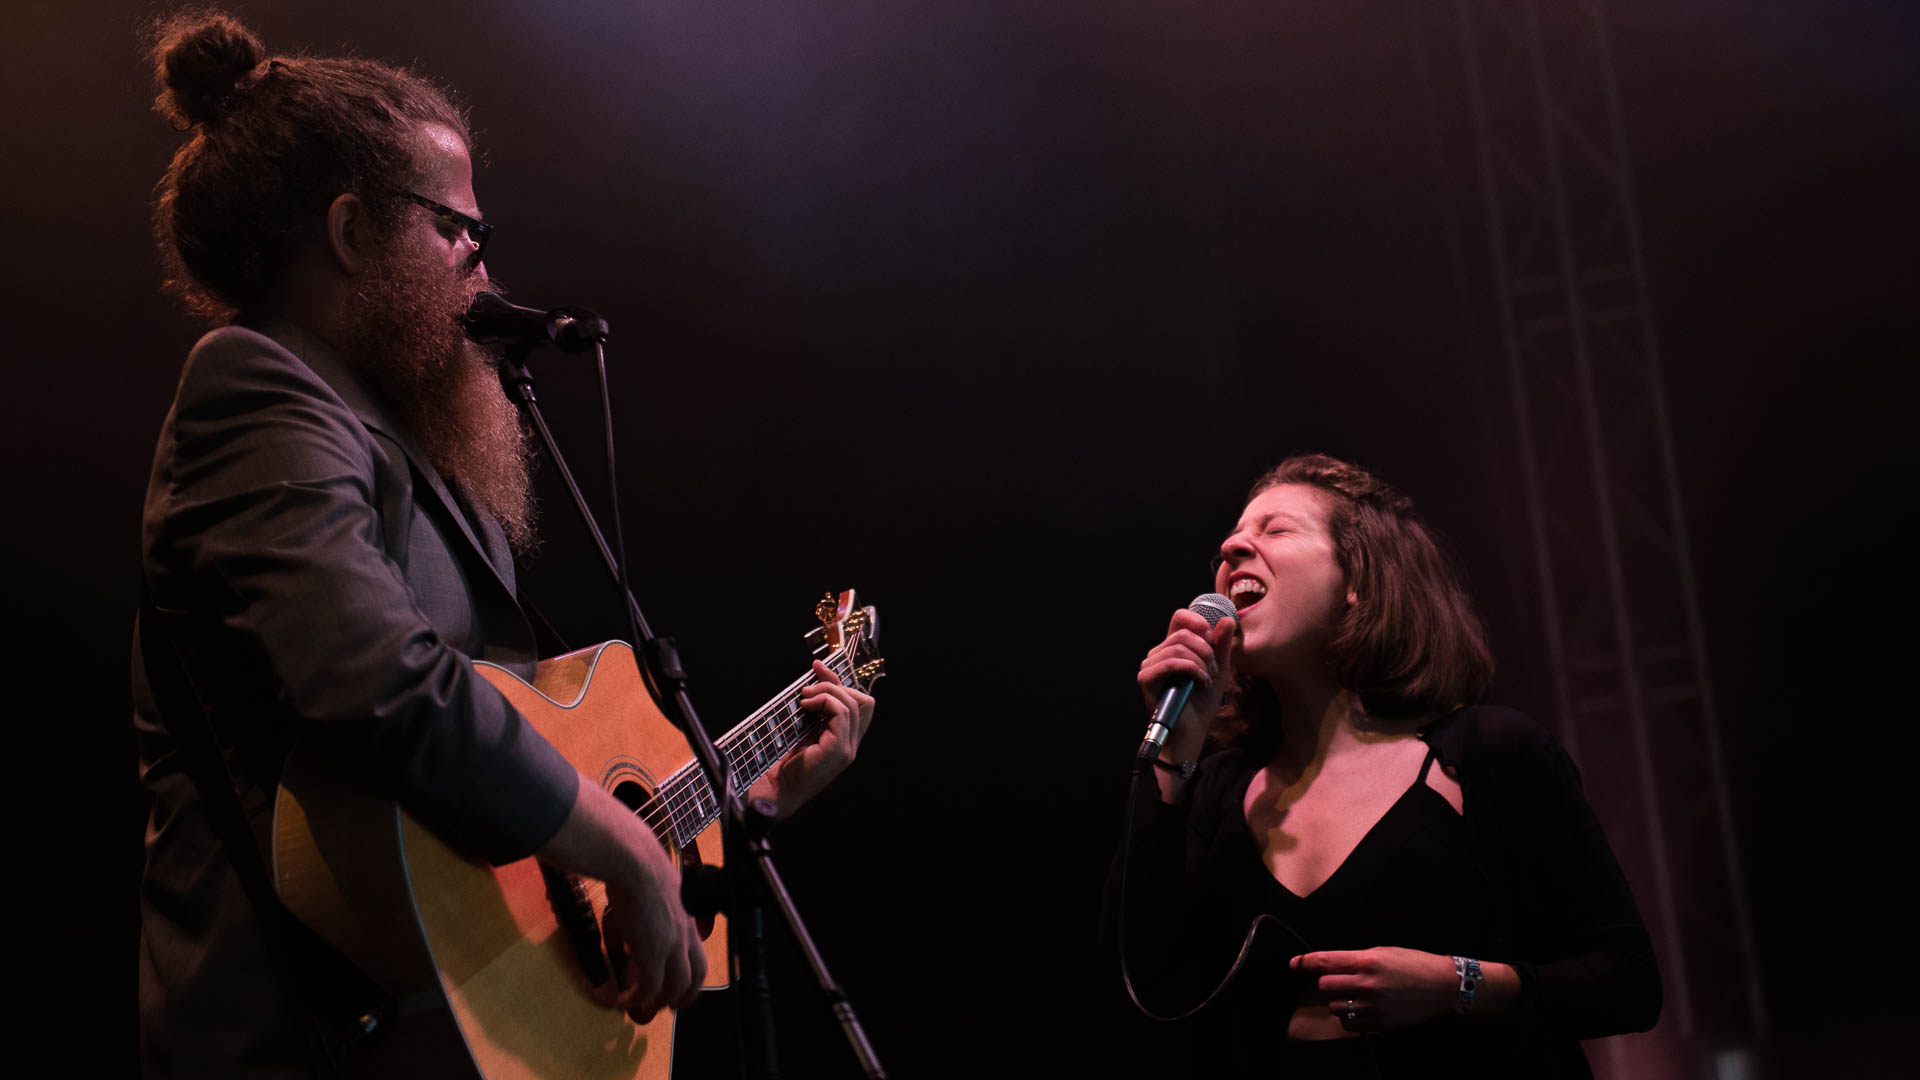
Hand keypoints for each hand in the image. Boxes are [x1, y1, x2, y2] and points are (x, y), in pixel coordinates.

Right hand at [538, 778, 706, 1022]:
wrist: (632, 858)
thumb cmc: (636, 860)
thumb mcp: (651, 881)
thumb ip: (647, 895)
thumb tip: (630, 897)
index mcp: (686, 915)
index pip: (698, 952)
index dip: (690, 972)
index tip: (677, 982)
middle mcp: (685, 932)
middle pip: (696, 975)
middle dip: (684, 996)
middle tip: (668, 1007)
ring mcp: (671, 944)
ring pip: (676, 987)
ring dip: (660, 1003)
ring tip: (642, 1010)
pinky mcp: (652, 952)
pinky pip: (648, 989)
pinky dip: (636, 999)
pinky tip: (622, 1001)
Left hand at [749, 660, 874, 818]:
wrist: (771, 794)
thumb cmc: (778, 765)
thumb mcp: (798, 730)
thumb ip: (811, 713)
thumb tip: (811, 684)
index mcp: (843, 741)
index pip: (860, 704)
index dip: (840, 682)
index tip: (817, 669)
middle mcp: (850, 746)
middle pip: (863, 701)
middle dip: (836, 683)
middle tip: (809, 687)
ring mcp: (847, 750)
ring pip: (852, 704)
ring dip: (827, 691)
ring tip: (805, 697)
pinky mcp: (837, 751)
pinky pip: (841, 713)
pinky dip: (825, 700)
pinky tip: (806, 705)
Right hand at [1136, 610, 1237, 762]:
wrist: (1192, 731)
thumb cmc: (1202, 702)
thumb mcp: (1219, 669)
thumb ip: (1222, 645)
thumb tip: (1227, 619)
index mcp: (1172, 647)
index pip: (1180, 617)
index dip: (1199, 622)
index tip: (1213, 640)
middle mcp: (1158, 653)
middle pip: (1183, 633)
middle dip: (1206, 650)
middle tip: (1215, 670)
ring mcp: (1150, 665)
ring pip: (1178, 647)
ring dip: (1201, 663)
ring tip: (1209, 680)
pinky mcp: (1146, 678)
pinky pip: (1171, 662)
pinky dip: (1193, 670)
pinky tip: (1201, 683)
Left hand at [1290, 947, 1455, 1031]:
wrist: (1443, 986)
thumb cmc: (1413, 964)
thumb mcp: (1383, 952)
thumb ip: (1356, 960)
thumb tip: (1331, 966)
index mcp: (1368, 961)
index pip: (1325, 961)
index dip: (1304, 962)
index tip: (1294, 963)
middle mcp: (1368, 983)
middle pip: (1325, 985)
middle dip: (1326, 982)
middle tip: (1337, 980)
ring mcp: (1374, 1005)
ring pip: (1334, 1006)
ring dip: (1336, 1000)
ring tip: (1351, 995)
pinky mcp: (1380, 1022)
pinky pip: (1348, 1024)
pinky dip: (1347, 1017)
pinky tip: (1358, 1009)